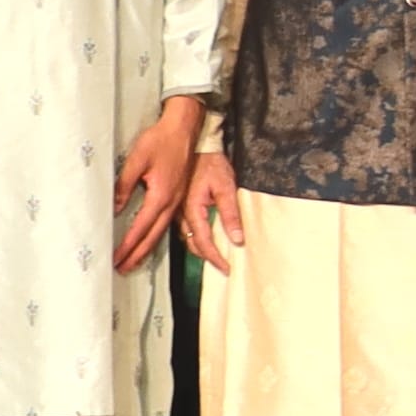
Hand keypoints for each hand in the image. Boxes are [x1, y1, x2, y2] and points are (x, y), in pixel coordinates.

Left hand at [109, 96, 201, 269]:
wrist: (184, 128)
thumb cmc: (160, 141)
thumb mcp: (136, 160)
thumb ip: (123, 185)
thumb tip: (113, 208)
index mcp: (161, 195)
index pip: (140, 227)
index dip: (127, 245)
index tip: (116, 258)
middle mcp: (171, 202)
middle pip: (153, 236)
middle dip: (137, 254)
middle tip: (122, 269)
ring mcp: (177, 200)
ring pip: (161, 231)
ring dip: (146, 248)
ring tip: (133, 261)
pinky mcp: (178, 195)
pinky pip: (167, 222)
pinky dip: (156, 236)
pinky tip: (150, 240)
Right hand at [187, 146, 250, 267]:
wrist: (198, 147)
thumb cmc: (212, 164)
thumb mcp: (226, 187)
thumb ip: (231, 214)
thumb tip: (237, 238)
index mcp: (192, 209)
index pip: (203, 242)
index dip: (215, 257)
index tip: (226, 268)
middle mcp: (181, 212)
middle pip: (192, 243)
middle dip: (206, 257)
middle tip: (221, 266)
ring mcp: (178, 209)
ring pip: (186, 237)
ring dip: (199, 248)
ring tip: (215, 256)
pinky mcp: (180, 205)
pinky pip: (185, 227)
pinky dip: (195, 237)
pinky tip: (204, 239)